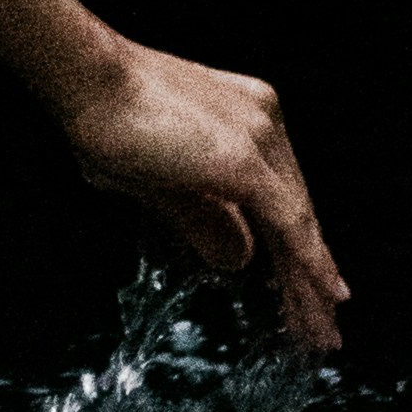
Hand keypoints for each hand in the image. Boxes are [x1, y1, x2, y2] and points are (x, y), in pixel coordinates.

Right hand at [52, 35, 346, 352]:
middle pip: (297, 212)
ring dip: (311, 284)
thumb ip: (204, 220)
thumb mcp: (159, 181)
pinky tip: (324, 298)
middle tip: (319, 326)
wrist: (87, 77)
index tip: (304, 287)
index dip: (294, 246)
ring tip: (320, 334)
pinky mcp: (245, 161)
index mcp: (246, 115)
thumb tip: (241, 259)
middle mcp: (264, 120)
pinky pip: (289, 225)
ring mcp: (259, 137)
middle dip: (308, 275)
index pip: (281, 196)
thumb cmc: (105, 118)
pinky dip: (310, 266)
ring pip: (298, 225)